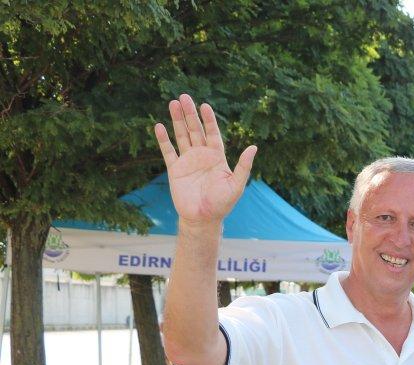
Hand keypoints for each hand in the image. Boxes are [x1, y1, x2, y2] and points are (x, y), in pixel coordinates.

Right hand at [153, 94, 256, 225]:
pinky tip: (159, 126)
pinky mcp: (175, 170)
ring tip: (173, 103)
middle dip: (190, 114)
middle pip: (195, 130)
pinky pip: (168, 151)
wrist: (203, 219)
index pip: (213, 134)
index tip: (204, 105)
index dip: (209, 120)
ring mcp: (188, 161)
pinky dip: (163, 140)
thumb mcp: (236, 185)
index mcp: (217, 158)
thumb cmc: (222, 204)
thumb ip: (244, 166)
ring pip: (181, 136)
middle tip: (184, 96)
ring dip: (177, 120)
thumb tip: (254, 147)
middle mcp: (202, 156)